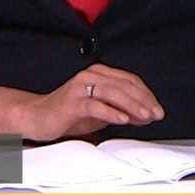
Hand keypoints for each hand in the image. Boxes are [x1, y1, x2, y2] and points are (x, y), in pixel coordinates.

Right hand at [23, 64, 164, 141]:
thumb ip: (122, 110)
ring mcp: (80, 88)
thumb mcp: (101, 112)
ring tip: (144, 116)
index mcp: (99, 74)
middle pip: (124, 85)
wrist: (37, 117)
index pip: (130, 81)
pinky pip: (95, 105)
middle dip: (144, 101)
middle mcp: (90, 76)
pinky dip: (111, 112)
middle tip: (156, 113)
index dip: (146, 95)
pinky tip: (123, 119)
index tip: (158, 108)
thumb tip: (146, 115)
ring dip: (132, 105)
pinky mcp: (71, 102)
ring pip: (112, 92)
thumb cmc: (68, 114)